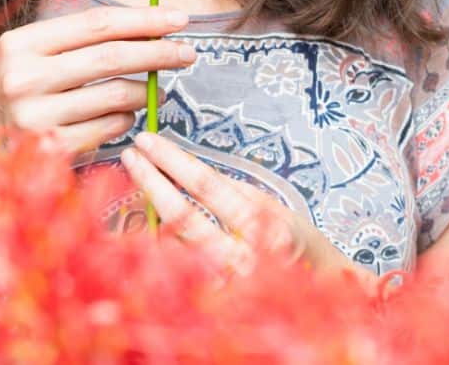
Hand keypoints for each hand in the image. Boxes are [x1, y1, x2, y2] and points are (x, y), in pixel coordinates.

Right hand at [0, 6, 197, 152]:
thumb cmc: (22, 86)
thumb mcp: (36, 54)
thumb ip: (84, 41)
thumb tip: (152, 29)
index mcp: (21, 44)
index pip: (95, 23)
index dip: (142, 19)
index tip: (178, 18)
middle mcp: (24, 78)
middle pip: (110, 57)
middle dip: (158, 52)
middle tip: (188, 53)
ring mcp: (36, 117)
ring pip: (115, 95)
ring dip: (147, 90)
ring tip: (157, 89)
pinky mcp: (52, 149)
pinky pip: (110, 127)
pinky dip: (127, 118)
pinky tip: (127, 113)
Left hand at [120, 131, 372, 287]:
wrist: (318, 300)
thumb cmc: (293, 246)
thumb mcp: (270, 207)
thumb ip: (230, 191)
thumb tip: (183, 169)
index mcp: (262, 228)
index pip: (206, 185)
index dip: (171, 159)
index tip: (148, 140)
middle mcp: (243, 260)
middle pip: (182, 216)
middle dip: (150, 181)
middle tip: (130, 155)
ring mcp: (225, 288)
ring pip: (171, 245)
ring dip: (146, 211)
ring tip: (132, 184)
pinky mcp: (211, 307)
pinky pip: (174, 270)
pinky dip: (156, 244)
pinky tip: (144, 223)